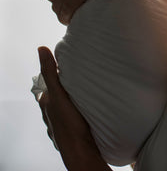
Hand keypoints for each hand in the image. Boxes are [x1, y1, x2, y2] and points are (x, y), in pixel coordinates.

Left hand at [37, 47, 107, 170]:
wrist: (82, 152)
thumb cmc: (69, 125)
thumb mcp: (59, 94)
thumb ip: (50, 72)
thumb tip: (41, 49)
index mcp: (46, 102)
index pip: (52, 81)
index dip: (61, 73)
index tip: (73, 66)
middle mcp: (51, 113)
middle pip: (60, 93)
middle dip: (70, 86)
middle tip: (83, 78)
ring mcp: (62, 123)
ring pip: (68, 105)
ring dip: (77, 99)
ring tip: (89, 92)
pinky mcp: (73, 130)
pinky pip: (76, 116)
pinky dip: (81, 111)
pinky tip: (89, 109)